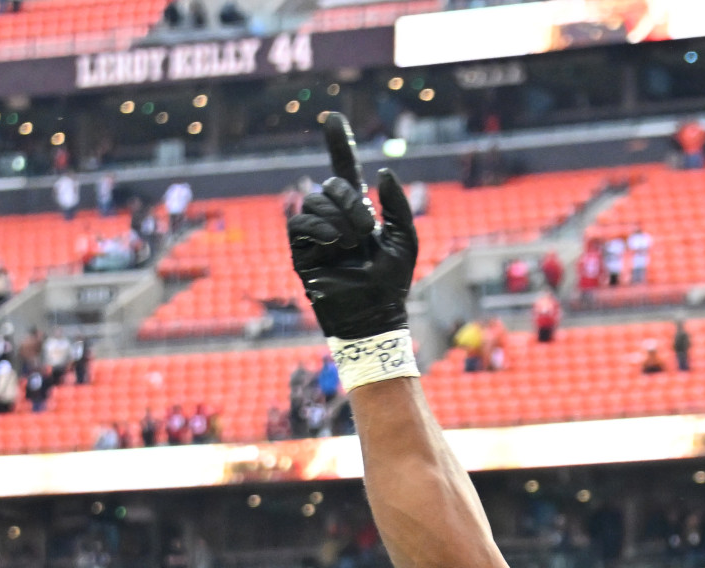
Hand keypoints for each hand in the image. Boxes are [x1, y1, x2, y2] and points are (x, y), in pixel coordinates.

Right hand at [286, 112, 416, 340]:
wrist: (375, 314)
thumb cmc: (393, 281)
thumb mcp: (406, 239)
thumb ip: (398, 205)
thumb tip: (380, 172)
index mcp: (358, 211)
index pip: (345, 170)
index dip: (339, 143)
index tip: (333, 117)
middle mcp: (334, 218)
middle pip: (330, 186)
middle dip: (349, 201)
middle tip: (366, 230)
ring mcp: (316, 234)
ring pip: (313, 203)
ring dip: (337, 221)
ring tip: (352, 245)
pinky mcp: (301, 252)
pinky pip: (298, 224)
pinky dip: (318, 229)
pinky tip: (335, 244)